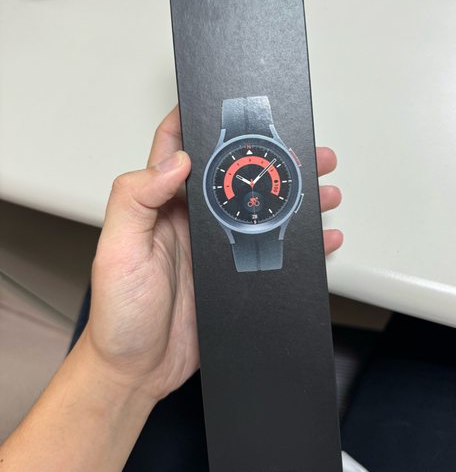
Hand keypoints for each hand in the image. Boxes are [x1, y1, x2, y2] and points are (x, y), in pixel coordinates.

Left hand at [83, 107, 342, 402]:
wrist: (139, 369)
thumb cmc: (120, 314)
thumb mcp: (118, 251)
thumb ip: (136, 199)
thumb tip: (175, 161)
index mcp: (160, 205)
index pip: (177, 148)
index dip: (197, 120)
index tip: (226, 102)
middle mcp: (190, 219)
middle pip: (232, 174)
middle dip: (266, 155)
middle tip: (297, 145)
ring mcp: (215, 246)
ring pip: (260, 208)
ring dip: (292, 194)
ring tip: (321, 184)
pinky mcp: (233, 272)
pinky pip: (273, 249)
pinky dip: (300, 241)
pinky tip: (319, 235)